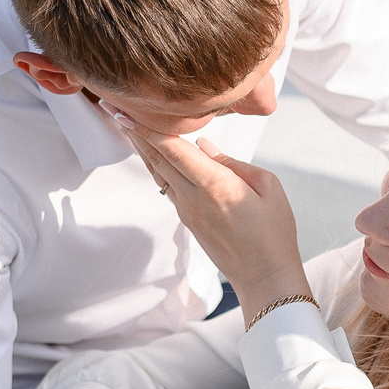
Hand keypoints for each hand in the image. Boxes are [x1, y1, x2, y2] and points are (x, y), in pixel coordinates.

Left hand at [112, 113, 307, 312]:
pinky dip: (158, 166)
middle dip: (135, 132)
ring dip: (142, 149)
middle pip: (157, 159)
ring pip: (159, 173)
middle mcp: (194, 198)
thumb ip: (233, 163)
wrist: (264, 278)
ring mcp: (187, 212)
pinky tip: (154, 154)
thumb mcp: (268, 187)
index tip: (124, 112)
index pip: (173, 149)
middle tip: (115, 109)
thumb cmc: (274, 232)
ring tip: (127, 125)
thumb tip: (204, 146)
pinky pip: (168, 187)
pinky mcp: (188, 221)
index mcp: (215, 185)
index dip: (146, 128)